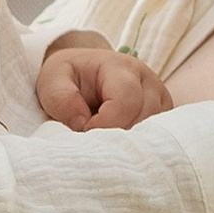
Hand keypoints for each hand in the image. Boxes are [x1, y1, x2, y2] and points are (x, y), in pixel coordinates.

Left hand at [34, 33, 173, 129]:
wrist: (82, 75)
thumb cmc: (68, 77)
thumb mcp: (52, 80)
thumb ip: (60, 98)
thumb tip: (82, 123)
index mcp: (121, 67)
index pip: (125, 101)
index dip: (103, 125)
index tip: (82, 130)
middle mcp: (147, 81)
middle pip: (142, 118)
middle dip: (114, 135)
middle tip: (91, 138)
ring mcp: (159, 99)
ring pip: (153, 131)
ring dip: (127, 142)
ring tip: (103, 138)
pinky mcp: (161, 116)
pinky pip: (158, 138)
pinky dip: (137, 145)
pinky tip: (118, 143)